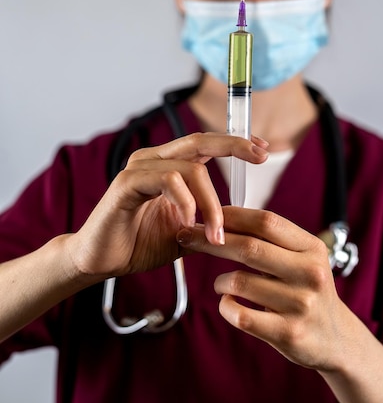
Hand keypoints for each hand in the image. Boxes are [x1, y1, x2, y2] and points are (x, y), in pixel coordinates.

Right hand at [66, 133, 268, 279]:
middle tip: (261, 155)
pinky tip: (187, 223)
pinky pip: (167, 180)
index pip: (205, 144)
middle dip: (234, 145)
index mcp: (167, 166)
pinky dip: (185, 201)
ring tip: (213, 233)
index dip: (235, 143)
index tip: (263, 149)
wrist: (101, 261)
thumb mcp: (185, 234)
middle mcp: (153, 160)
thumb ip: (208, 223)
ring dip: (210, 202)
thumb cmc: (138, 244)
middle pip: (200, 141)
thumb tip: (243, 223)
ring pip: (190, 168)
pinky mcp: (126, 184)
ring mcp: (139, 169)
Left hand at [177, 206, 350, 371]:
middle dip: (210, 240)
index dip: (232, 216)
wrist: (337, 340)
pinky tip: (229, 304)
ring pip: (239, 282)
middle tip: (186, 236)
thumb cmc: (307, 291)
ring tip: (223, 284)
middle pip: (249, 247)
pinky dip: (226, 306)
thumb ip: (270, 240)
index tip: (206, 213)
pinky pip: (240, 314)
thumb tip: (220, 217)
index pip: (266, 222)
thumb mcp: (302, 259)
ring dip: (220, 282)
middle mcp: (310, 273)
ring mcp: (301, 304)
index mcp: (312, 248)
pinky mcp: (289, 333)